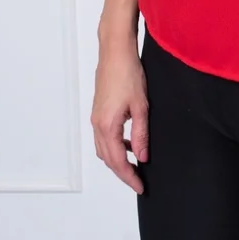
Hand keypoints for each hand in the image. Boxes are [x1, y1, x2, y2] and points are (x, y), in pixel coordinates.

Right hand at [91, 40, 148, 193]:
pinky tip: (129, 142)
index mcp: (107, 126)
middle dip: (122, 172)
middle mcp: (97, 124)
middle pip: (108, 159)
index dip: (129, 177)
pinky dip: (115, 145)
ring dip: (118, 159)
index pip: (118, 162)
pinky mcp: (99, 110)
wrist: (115, 52)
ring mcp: (96, 117)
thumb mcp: (141, 106)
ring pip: (104, 149)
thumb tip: (142, 157)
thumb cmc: (128, 73)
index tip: (140, 187)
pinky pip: (104, 136)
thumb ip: (141, 134)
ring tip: (135, 164)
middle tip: (138, 181)